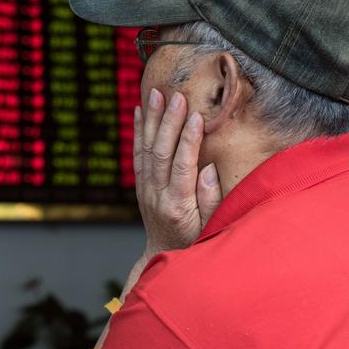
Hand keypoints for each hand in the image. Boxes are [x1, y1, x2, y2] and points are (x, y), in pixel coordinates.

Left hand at [134, 89, 222, 260]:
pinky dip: (138, 131)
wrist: (162, 254)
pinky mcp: (141, 184)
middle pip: (161, 153)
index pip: (182, 166)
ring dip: (151, 120)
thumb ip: (211, 200)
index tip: (196, 116)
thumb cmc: (193, 241)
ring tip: (155, 93)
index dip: (188, 140)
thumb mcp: (210, 228)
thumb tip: (209, 169)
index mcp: (177, 205)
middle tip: (176, 96)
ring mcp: (145, 189)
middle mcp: (156, 194)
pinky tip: (140, 111)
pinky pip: (137, 154)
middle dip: (168, 122)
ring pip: (147, 149)